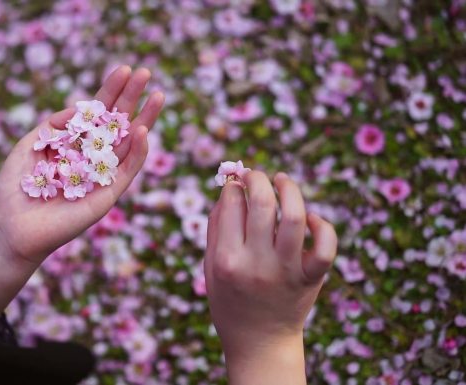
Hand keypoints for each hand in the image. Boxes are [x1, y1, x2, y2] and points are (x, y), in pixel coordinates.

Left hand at [0, 66, 163, 323]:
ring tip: (157, 95)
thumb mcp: (28, 146)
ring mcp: (102, 176)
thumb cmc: (16, 189)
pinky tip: (142, 131)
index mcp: (75, 144)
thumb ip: (52, 126)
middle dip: (132, 98)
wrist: (11, 228)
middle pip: (118, 123)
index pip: (97, 113)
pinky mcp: (106, 196)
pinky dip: (137, 152)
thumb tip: (75, 108)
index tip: (124, 69)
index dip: (110, 91)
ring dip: (145, 120)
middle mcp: (92, 158)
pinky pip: (126, 172)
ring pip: (130, 145)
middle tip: (146, 73)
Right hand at [204, 171, 336, 383]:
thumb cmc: (230, 299)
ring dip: (289, 189)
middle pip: (263, 203)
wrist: (259, 342)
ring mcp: (286, 271)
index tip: (235, 184)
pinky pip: (326, 246)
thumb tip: (229, 189)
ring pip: (296, 216)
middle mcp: (257, 264)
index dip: (234, 186)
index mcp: (226, 259)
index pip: (231, 204)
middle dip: (258, 178)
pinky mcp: (310, 278)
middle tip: (256, 175)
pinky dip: (322, 225)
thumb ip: (215, 228)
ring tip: (282, 180)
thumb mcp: (211, 267)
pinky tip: (310, 218)